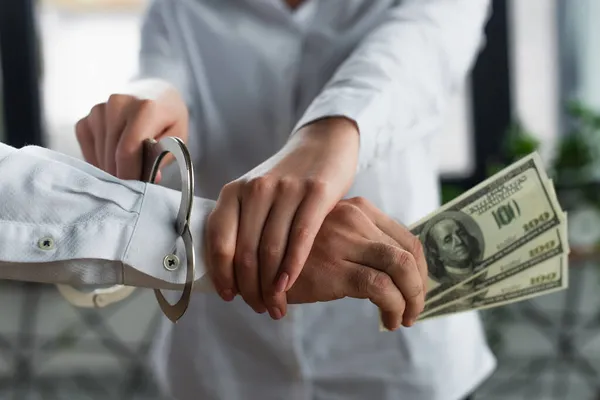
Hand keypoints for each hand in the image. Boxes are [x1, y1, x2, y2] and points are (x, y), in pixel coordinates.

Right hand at [74, 79, 187, 180]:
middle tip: (136, 184)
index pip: (128, 150)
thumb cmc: (168, 119)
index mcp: (145, 107)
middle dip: (123, 176)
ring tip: (129, 169)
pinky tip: (115, 160)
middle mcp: (117, 104)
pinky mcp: (86, 119)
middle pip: (112, 155)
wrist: (154, 94)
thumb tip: (148, 179)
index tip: (136, 189)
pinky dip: (100, 161)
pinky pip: (88, 150)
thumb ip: (163, 156)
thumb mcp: (177, 137)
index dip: (130, 175)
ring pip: (100, 155)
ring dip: (112, 169)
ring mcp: (98, 110)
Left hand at [206, 117, 358, 319]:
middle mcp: (255, 188)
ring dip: (271, 286)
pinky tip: (289, 286)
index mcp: (234, 191)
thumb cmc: (287, 179)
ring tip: (276, 306)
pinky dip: (291, 268)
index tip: (229, 296)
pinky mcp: (315, 192)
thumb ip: (242, 225)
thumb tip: (230, 273)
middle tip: (259, 308)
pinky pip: (300, 239)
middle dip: (250, 288)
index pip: (219, 241)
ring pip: (271, 250)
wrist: (323, 144)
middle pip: (245, 252)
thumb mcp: (256, 194)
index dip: (222, 274)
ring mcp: (285, 189)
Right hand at [287, 197, 426, 329]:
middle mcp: (354, 218)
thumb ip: (357, 242)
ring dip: (412, 299)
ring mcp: (344, 241)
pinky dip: (394, 307)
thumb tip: (395, 274)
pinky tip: (388, 321)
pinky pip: (381, 288)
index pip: (407, 238)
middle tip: (415, 310)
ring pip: (401, 268)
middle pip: (410, 253)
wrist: (252, 259)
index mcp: (357, 208)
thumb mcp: (329, 235)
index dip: (421, 270)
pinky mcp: (333, 267)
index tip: (417, 291)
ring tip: (404, 319)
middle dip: (420, 287)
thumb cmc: (291, 251)